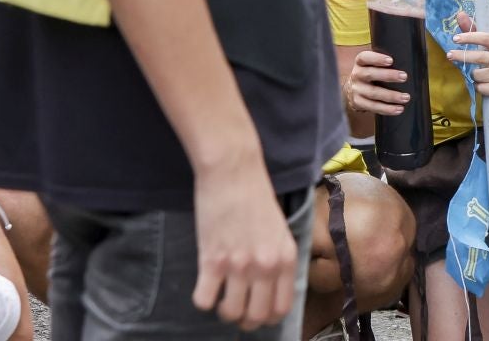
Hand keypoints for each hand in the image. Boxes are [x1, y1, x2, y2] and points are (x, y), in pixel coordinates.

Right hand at [190, 152, 299, 329]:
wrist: (234, 171)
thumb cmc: (256, 196)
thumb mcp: (279, 230)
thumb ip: (277, 259)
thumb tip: (269, 288)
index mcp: (286, 257)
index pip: (281, 308)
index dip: (266, 317)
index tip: (255, 310)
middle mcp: (266, 265)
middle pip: (256, 317)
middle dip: (244, 319)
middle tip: (234, 306)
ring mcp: (239, 264)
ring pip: (230, 313)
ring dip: (222, 310)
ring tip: (220, 294)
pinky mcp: (212, 259)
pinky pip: (203, 300)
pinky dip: (202, 298)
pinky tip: (204, 284)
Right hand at [346, 48, 409, 116]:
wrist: (352, 89)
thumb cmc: (371, 72)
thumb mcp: (373, 64)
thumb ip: (387, 60)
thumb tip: (414, 55)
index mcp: (360, 62)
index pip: (365, 57)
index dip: (377, 58)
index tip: (391, 60)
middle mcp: (357, 75)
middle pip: (370, 74)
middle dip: (388, 76)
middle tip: (404, 77)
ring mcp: (357, 90)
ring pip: (374, 93)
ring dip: (391, 96)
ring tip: (406, 97)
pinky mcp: (359, 103)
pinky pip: (373, 107)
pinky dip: (387, 109)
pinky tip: (398, 109)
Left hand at [450, 12, 488, 98]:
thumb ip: (476, 30)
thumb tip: (460, 15)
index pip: (486, 38)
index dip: (470, 37)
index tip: (455, 39)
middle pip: (481, 57)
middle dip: (462, 56)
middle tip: (449, 55)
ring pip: (478, 75)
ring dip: (474, 75)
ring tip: (481, 74)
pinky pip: (482, 88)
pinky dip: (480, 86)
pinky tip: (487, 84)